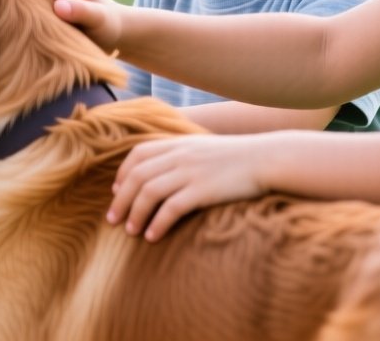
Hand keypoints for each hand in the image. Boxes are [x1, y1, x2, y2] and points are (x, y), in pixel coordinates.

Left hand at [107, 134, 268, 241]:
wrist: (266, 158)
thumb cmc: (236, 157)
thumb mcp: (203, 148)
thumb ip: (180, 155)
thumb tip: (160, 171)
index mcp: (177, 143)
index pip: (137, 154)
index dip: (122, 174)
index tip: (116, 192)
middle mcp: (179, 155)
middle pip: (137, 176)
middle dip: (120, 199)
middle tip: (112, 220)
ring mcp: (190, 172)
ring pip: (149, 193)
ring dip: (135, 214)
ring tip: (131, 232)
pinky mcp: (203, 190)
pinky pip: (171, 208)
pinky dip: (157, 223)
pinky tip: (153, 236)